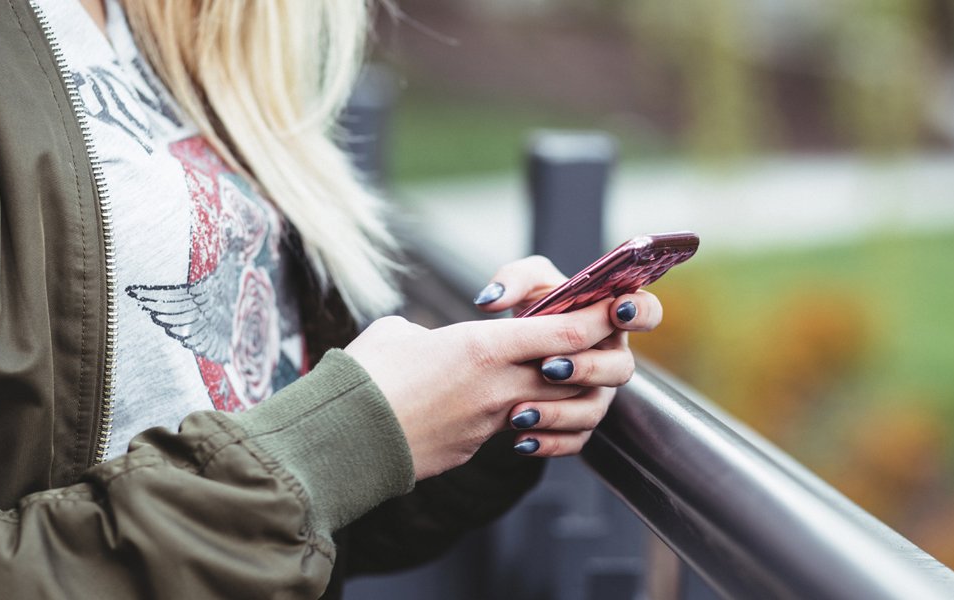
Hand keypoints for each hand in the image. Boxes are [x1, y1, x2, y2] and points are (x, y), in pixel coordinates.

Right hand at [345, 299, 626, 480]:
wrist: (342, 440)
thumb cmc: (364, 376)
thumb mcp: (399, 333)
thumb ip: (432, 333)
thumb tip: (430, 343)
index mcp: (483, 347)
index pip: (566, 332)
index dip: (596, 319)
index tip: (612, 306)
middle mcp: (498, 386)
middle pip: (574, 372)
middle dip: (590, 358)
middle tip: (589, 343)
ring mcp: (490, 423)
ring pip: (552, 406)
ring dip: (561, 394)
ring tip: (549, 379)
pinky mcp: (475, 448)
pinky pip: (518, 432)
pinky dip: (526, 421)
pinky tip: (511, 412)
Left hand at [472, 256, 662, 457]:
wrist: (511, 351)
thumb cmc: (533, 309)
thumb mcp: (525, 284)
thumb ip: (512, 279)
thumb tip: (491, 300)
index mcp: (611, 318)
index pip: (647, 312)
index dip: (640, 312)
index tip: (616, 310)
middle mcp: (611, 358)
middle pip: (621, 368)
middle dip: (587, 368)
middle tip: (548, 366)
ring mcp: (598, 394)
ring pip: (594, 410)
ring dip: (559, 412)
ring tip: (520, 411)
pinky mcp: (579, 423)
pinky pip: (574, 440)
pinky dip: (548, 442)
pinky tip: (521, 439)